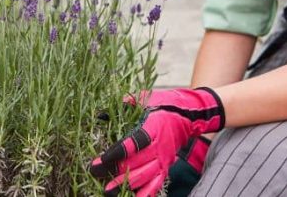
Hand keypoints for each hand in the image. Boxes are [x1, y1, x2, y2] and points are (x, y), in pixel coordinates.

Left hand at [89, 88, 224, 196]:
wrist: (190, 115)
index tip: (100, 160)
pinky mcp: (166, 167)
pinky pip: (156, 184)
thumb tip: (102, 114)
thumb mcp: (146, 99)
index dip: (116, 153)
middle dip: (115, 172)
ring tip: (108, 191)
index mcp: (153, 129)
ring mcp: (164, 159)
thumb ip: (126, 105)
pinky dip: (145, 194)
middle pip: (136, 164)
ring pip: (145, 177)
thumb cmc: (165, 104)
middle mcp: (159, 147)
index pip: (133, 145)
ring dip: (126, 186)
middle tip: (96, 175)